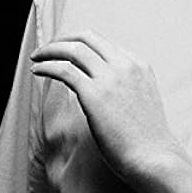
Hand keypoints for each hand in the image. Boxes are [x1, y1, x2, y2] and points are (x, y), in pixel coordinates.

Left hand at [30, 29, 176, 188]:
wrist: (153, 155)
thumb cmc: (147, 137)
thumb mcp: (144, 98)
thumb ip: (128, 85)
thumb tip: (105, 89)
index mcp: (138, 65)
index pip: (104, 43)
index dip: (81, 43)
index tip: (66, 51)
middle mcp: (125, 64)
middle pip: (88, 37)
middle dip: (63, 39)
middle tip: (48, 48)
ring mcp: (111, 77)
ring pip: (74, 49)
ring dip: (50, 49)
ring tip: (37, 57)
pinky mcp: (94, 93)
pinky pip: (64, 70)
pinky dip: (47, 66)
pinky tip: (37, 70)